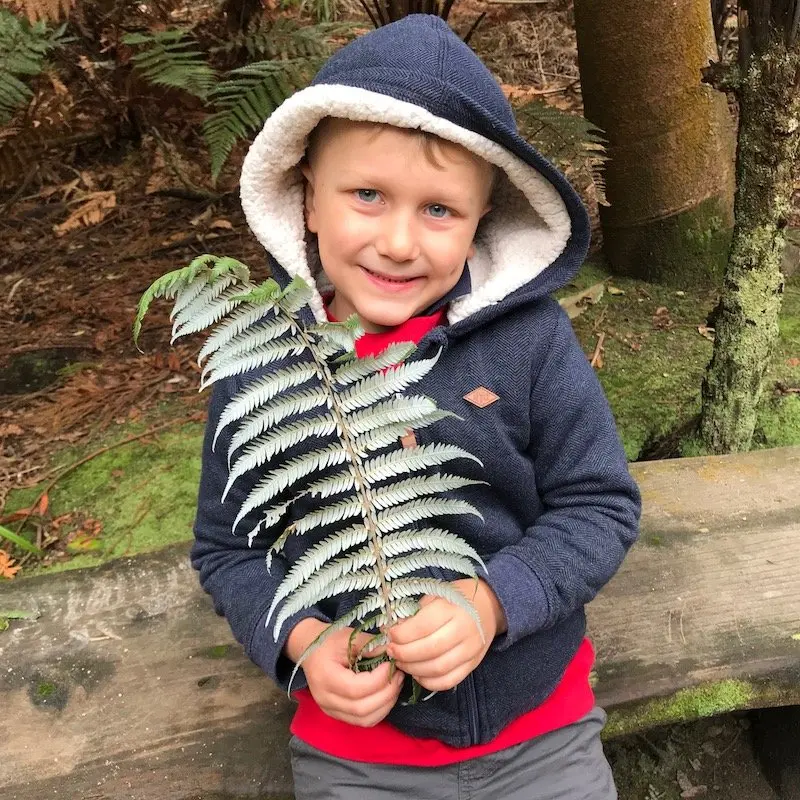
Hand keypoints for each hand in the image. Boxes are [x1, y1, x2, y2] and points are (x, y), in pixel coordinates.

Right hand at [285, 619, 404, 726]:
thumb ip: (371, 645)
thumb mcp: (348, 636)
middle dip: (387, 693)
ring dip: (385, 704)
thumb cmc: (328, 641)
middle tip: (398, 675)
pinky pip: (362, 721)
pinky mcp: (337, 714)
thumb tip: (393, 652)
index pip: (356, 689)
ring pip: (364, 720)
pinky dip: (379, 711)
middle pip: (362, 709)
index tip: (391, 665)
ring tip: (395, 684)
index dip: (379, 680)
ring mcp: (330, 710)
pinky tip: (386, 694)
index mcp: (325, 677)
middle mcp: (326, 699)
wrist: (309, 649)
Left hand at [386, 578, 507, 692]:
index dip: (401, 635)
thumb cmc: (457, 598)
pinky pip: (449, 681)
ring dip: (414, 669)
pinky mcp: (473, 664)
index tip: (389, 635)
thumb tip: (391, 631)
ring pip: (438, 669)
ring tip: (402, 663)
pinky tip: (418, 674)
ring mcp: (471, 650)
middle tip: (391, 652)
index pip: (422, 627)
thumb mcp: (435, 596)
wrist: (489, 606)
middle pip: (429, 650)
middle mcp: (463, 631)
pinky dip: (430, 682)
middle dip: (404, 654)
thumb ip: (414, 614)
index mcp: (452, 608)